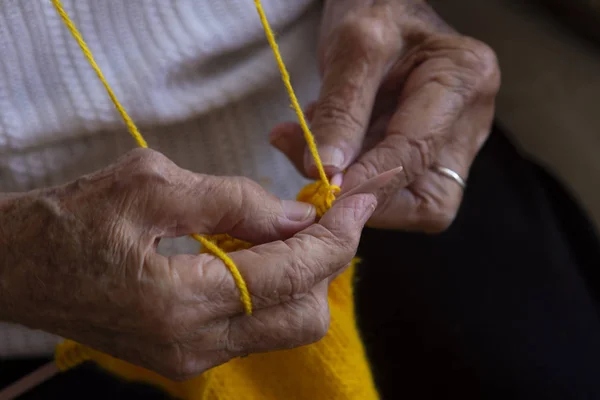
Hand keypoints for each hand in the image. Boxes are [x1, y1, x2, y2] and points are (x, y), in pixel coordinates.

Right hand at [0, 148, 375, 379]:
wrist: (17, 266)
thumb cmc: (71, 219)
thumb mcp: (151, 184)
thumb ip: (234, 201)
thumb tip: (297, 217)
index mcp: (181, 301)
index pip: (293, 274)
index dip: (337, 235)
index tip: (359, 202)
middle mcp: (193, 344)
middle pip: (304, 315)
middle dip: (325, 261)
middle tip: (321, 213)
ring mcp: (189, 358)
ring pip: (284, 326)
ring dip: (301, 276)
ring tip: (286, 228)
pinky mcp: (185, 355)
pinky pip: (254, 327)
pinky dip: (271, 290)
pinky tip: (256, 252)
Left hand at [270, 0, 499, 231]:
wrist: (383, 6)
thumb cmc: (376, 11)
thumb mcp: (352, 48)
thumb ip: (340, 111)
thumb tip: (326, 171)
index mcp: (465, 78)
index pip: (416, 149)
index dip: (372, 179)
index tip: (329, 192)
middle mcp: (470, 120)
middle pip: (426, 195)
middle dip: (367, 193)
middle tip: (315, 175)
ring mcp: (454, 143)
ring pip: (410, 201)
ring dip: (358, 189)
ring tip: (312, 149)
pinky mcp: (431, 156)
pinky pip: (395, 190)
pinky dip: (356, 178)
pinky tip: (327, 150)